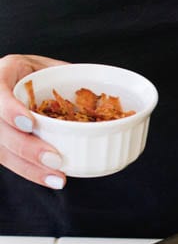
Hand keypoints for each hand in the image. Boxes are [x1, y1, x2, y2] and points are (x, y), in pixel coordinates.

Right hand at [0, 54, 68, 188]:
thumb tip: (102, 93)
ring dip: (30, 168)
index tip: (30, 123)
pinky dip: (31, 172)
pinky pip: (9, 160)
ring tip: (57, 178)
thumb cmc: (34, 71)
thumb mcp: (49, 64)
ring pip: (2, 151)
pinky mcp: (0, 142)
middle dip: (26, 147)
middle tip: (55, 159)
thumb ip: (67, 75)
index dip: (10, 110)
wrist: (16, 77)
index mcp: (4, 72)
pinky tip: (49, 179)